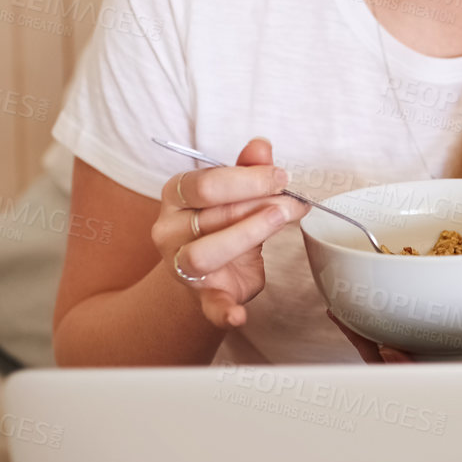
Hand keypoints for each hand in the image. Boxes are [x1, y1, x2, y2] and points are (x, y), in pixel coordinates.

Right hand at [151, 136, 308, 329]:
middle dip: (257, 204)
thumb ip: (247, 170)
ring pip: (203, 254)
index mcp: (176, 196)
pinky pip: (209, 306)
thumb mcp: (233, 193)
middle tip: (292, 201)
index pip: (205, 183)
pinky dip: (223, 312)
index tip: (281, 177)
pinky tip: (239, 315)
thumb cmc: (222, 222)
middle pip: (211, 214)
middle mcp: (170, 230)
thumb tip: (261, 146)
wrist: (208, 271)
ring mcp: (181, 266)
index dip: (247, 178)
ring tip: (279, 222)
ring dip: (246, 235)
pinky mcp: (201, 297)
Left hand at [328, 266, 461, 362]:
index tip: (387, 348)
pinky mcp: (443, 348)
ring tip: (339, 307)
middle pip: (401, 366)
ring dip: (368, 335)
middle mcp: (458, 368)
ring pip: (395, 356)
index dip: (408, 364)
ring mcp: (447, 361)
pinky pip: (404, 340)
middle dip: (372, 345)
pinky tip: (357, 307)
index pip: (436, 372)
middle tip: (343, 316)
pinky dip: (379, 327)